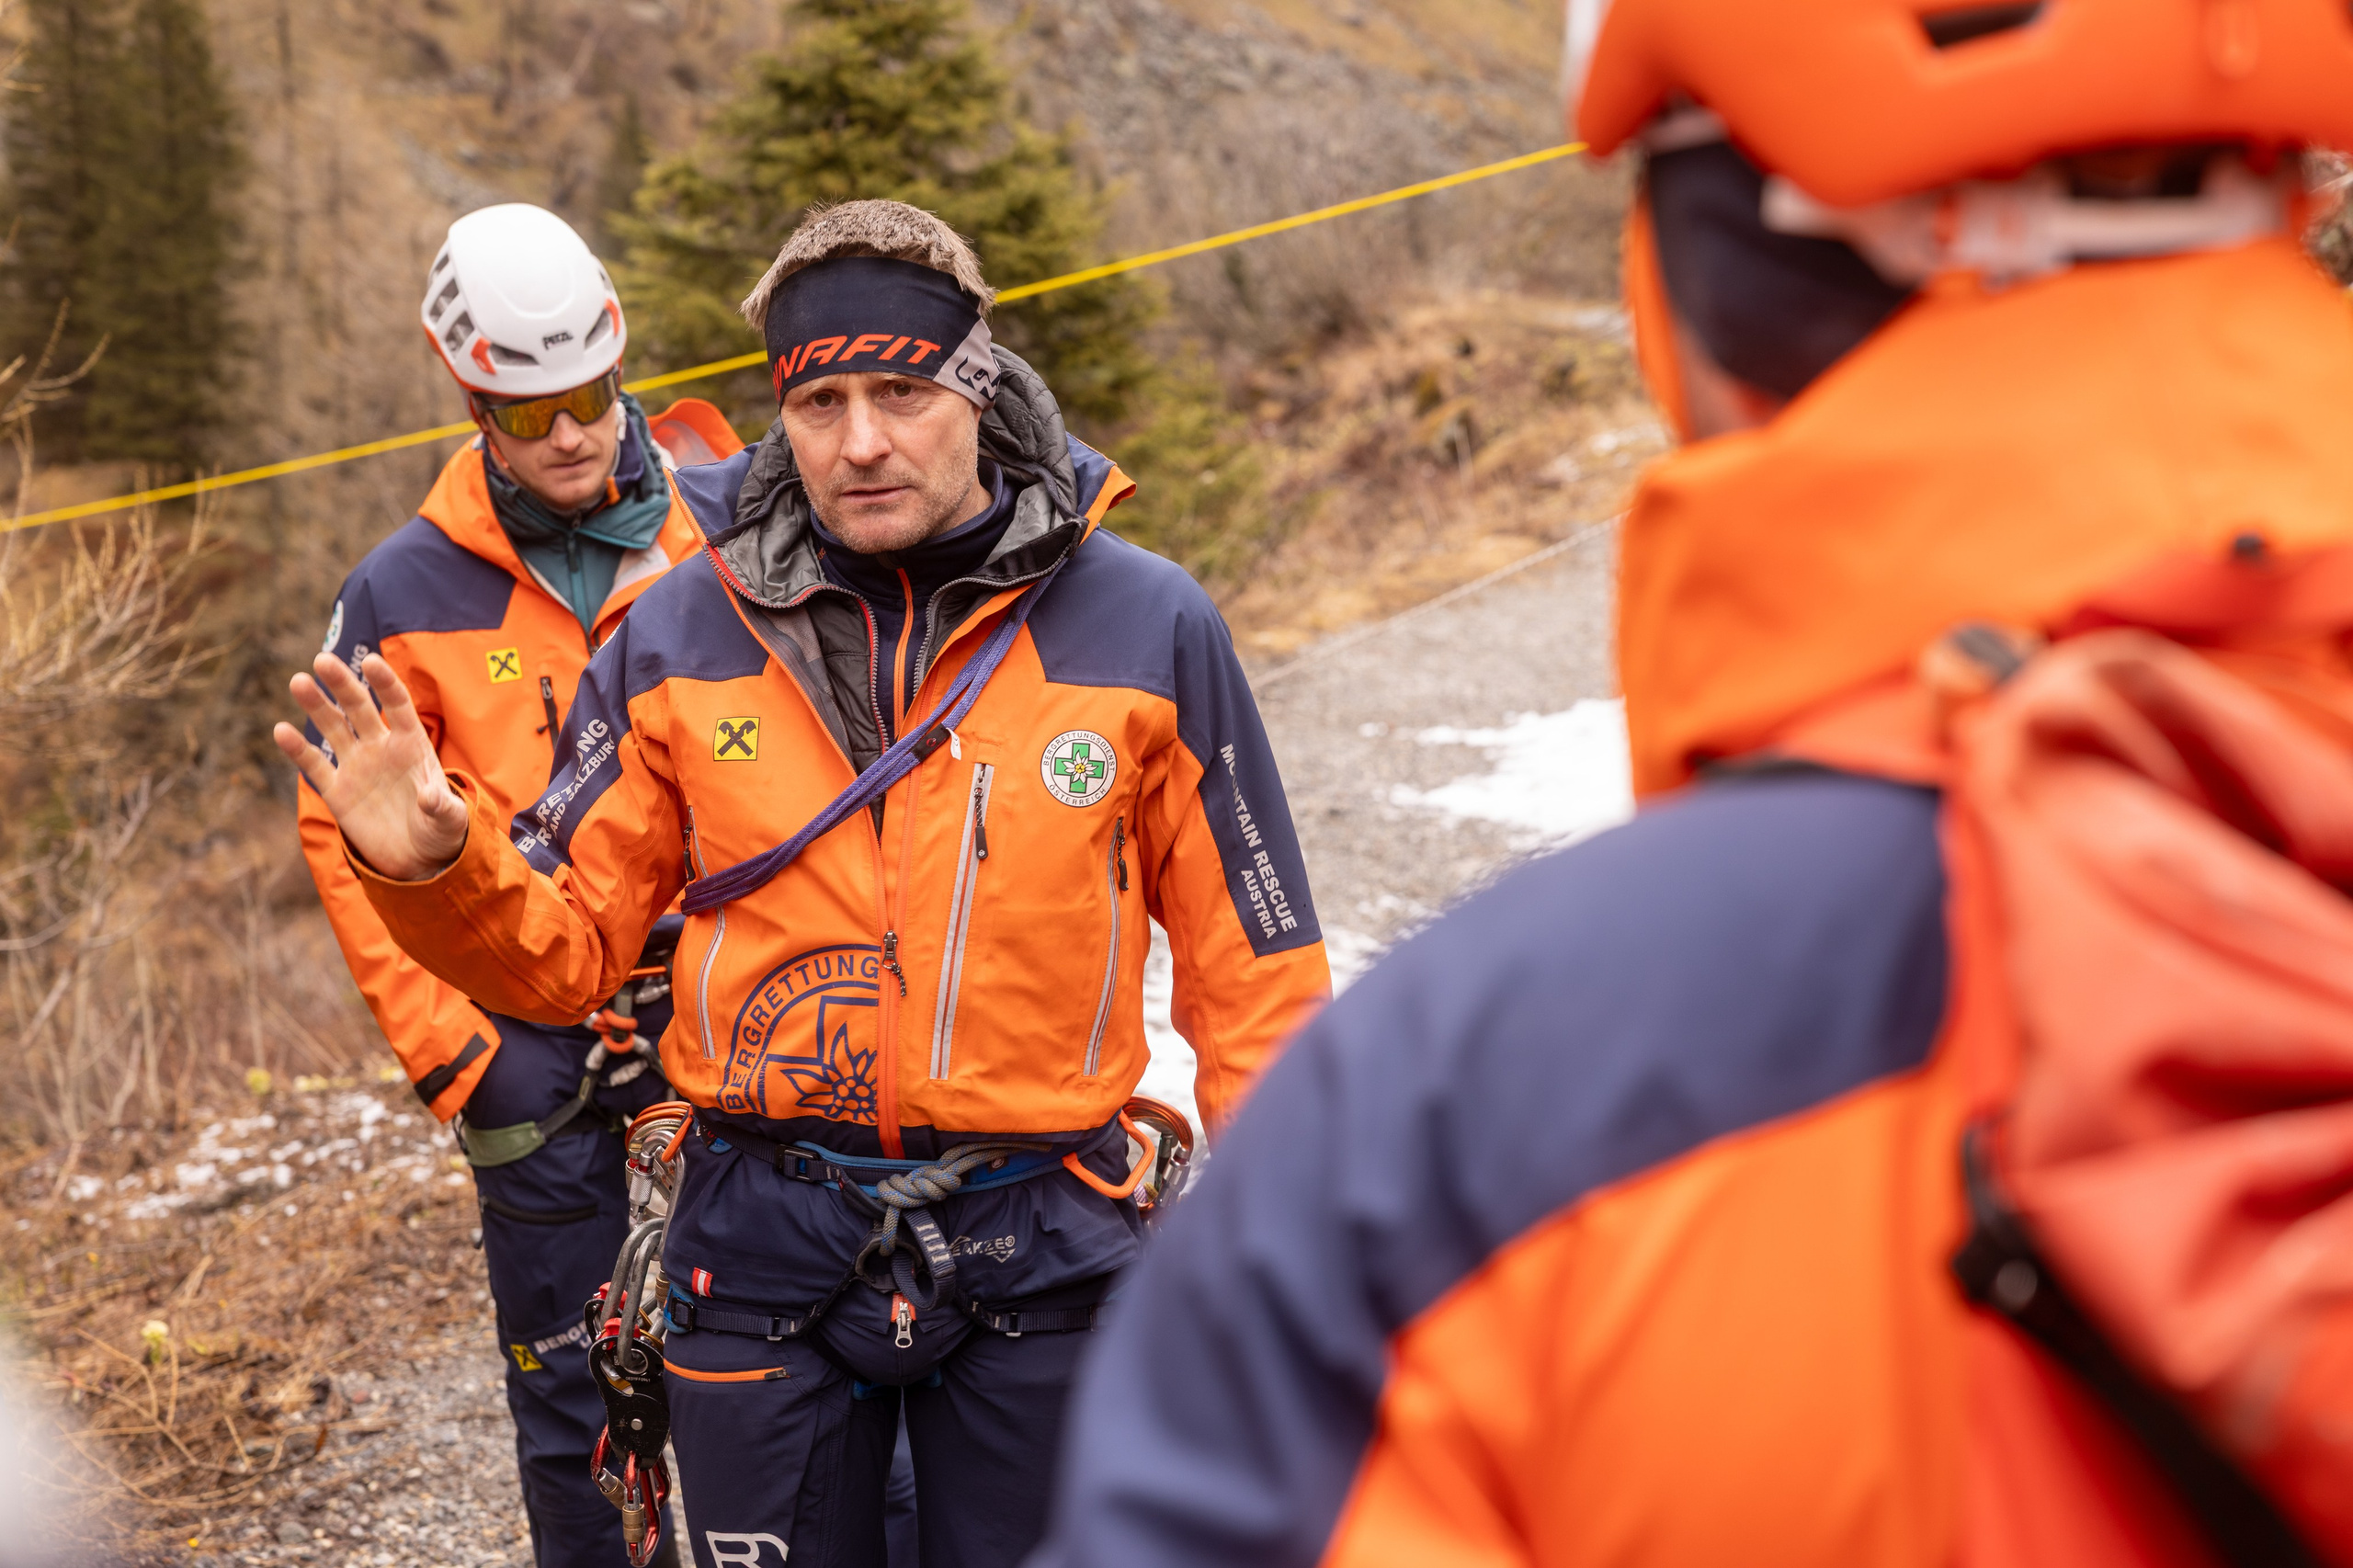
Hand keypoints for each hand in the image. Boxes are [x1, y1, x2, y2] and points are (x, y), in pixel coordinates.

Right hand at [273, 652, 468, 880]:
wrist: (417, 857)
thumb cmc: (440, 830)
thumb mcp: (450, 821)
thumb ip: (443, 807)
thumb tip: (431, 798)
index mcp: (412, 745)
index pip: (397, 705)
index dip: (385, 683)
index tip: (370, 661)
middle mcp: (381, 748)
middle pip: (359, 707)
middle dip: (342, 684)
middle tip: (322, 659)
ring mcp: (357, 766)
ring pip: (333, 728)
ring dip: (316, 705)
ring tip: (299, 682)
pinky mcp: (337, 790)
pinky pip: (314, 765)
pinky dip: (298, 749)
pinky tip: (281, 730)